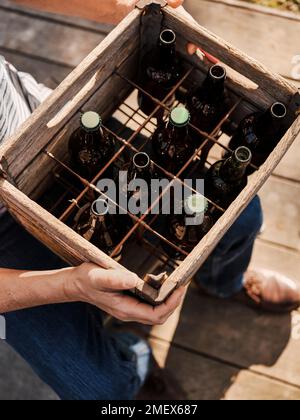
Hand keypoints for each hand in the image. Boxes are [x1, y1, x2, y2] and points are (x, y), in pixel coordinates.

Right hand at [67, 263, 185, 324]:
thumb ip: (115, 279)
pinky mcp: (128, 302)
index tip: (180, 289)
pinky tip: (162, 284)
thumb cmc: (86, 279)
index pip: (156, 315)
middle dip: (174, 303)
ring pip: (155, 312)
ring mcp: (129, 309)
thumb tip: (134, 279)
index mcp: (125, 309)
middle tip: (183, 285)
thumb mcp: (98, 276)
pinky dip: (160, 297)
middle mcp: (129, 312)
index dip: (171, 304)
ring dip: (168, 301)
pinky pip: (149, 305)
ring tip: (177, 284)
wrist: (75, 283)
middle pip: (159, 316)